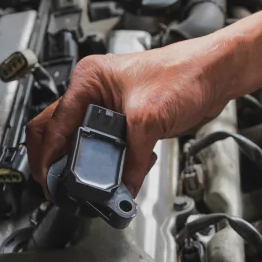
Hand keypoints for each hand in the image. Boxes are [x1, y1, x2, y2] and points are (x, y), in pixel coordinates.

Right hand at [25, 36, 235, 195]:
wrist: (214, 74)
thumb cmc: (185, 74)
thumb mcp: (149, 118)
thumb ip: (132, 158)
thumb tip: (122, 188)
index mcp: (88, 80)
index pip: (54, 122)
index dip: (47, 156)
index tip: (49, 183)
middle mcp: (93, 92)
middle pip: (57, 130)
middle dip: (53, 160)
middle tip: (55, 188)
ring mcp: (107, 106)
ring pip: (80, 141)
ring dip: (80, 164)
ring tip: (82, 187)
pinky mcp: (124, 121)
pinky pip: (103, 146)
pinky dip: (104, 163)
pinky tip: (112, 176)